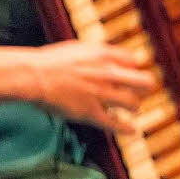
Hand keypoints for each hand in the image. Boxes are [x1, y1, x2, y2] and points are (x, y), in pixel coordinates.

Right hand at [30, 40, 156, 133]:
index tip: (130, 72)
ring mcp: (101, 94)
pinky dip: (126, 128)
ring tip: (133, 108)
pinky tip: (132, 131)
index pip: (134, 61)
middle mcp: (109, 74)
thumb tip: (109, 55)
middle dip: (146, 87)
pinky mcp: (90, 112)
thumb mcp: (81, 47)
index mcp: (106, 56)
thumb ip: (98, 52)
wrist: (34, 76)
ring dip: (135, 106)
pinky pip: (115, 123)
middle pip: (145, 81)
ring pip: (133, 103)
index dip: (133, 67)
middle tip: (142, 90)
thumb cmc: (52, 61)